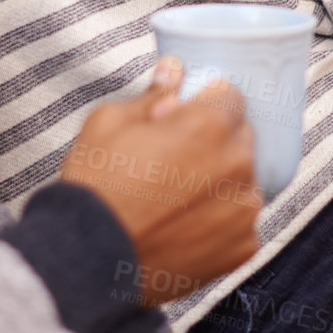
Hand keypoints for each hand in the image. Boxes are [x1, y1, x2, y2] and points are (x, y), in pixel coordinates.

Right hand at [59, 57, 261, 305]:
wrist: (88, 260)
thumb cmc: (95, 186)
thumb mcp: (111, 122)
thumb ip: (152, 95)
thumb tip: (173, 72)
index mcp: (210, 126)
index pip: (230, 96)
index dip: (204, 105)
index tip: (184, 119)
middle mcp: (238, 165)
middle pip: (239, 138)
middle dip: (213, 143)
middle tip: (173, 161)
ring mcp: (244, 210)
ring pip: (241, 181)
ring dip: (218, 183)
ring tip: (175, 199)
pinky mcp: (242, 247)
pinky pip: (239, 222)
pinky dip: (218, 222)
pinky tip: (184, 226)